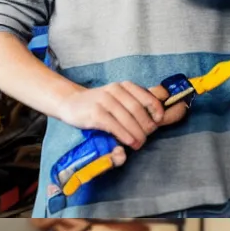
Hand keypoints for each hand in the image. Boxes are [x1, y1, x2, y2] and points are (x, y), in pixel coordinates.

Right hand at [54, 80, 188, 158]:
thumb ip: (134, 105)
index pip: (147, 96)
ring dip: (136, 133)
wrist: (71, 103)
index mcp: (125, 86)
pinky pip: (113, 124)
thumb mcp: (117, 99)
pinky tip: (129, 142)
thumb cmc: (100, 105)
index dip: (156, 109)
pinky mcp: (95, 112)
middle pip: (138, 109)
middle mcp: (115, 90)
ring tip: (139, 144)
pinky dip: (124, 134)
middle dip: (145, 126)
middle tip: (146, 138)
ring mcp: (104, 100)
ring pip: (127, 117)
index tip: (158, 121)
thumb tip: (156, 119)